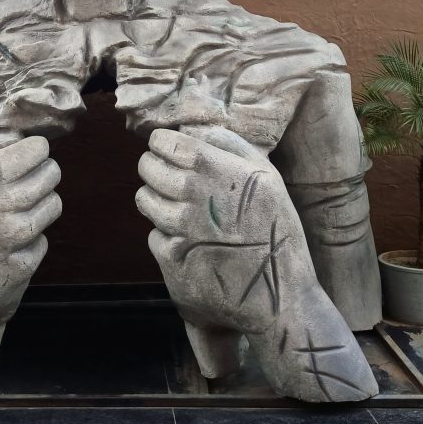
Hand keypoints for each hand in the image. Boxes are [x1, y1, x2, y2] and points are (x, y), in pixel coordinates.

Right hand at [0, 134, 60, 333]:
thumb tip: (9, 138)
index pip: (37, 150)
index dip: (34, 151)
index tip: (25, 158)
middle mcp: (4, 205)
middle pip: (51, 175)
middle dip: (42, 175)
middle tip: (23, 185)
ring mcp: (15, 238)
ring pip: (52, 207)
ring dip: (39, 207)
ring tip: (13, 214)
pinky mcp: (21, 268)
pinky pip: (41, 243)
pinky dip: (29, 242)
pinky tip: (4, 246)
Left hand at [136, 126, 377, 401]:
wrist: (278, 293)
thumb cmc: (276, 229)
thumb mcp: (267, 175)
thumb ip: (229, 144)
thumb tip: (193, 130)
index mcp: (212, 167)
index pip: (163, 141)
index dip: (160, 142)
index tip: (166, 147)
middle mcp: (189, 194)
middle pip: (147, 168)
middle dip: (154, 167)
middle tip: (168, 175)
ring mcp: (177, 227)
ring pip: (144, 200)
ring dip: (156, 199)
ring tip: (180, 207)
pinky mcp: (169, 256)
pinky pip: (154, 234)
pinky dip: (166, 234)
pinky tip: (190, 240)